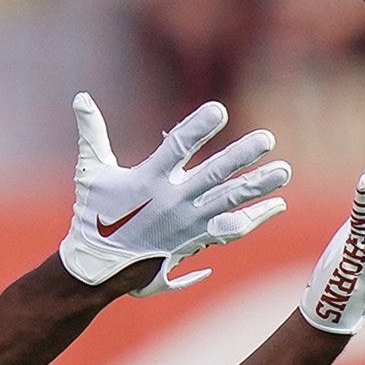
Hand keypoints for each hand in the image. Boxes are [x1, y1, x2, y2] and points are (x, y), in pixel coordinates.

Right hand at [59, 93, 290, 294]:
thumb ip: (91, 133)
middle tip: (266, 139)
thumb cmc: (94, 214)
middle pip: (213, 176)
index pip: (175, 149)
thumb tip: (80, 98)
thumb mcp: (90, 172)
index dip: (197, 128)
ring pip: (229, 203)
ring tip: (284, 171)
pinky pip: (231, 229)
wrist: (99, 266)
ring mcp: (186, 223)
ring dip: (258, 186)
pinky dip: (255, 218)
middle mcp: (171, 202)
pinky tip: (277, 205)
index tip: (219, 110)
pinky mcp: (195, 239)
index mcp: (147, 181)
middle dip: (241, 157)